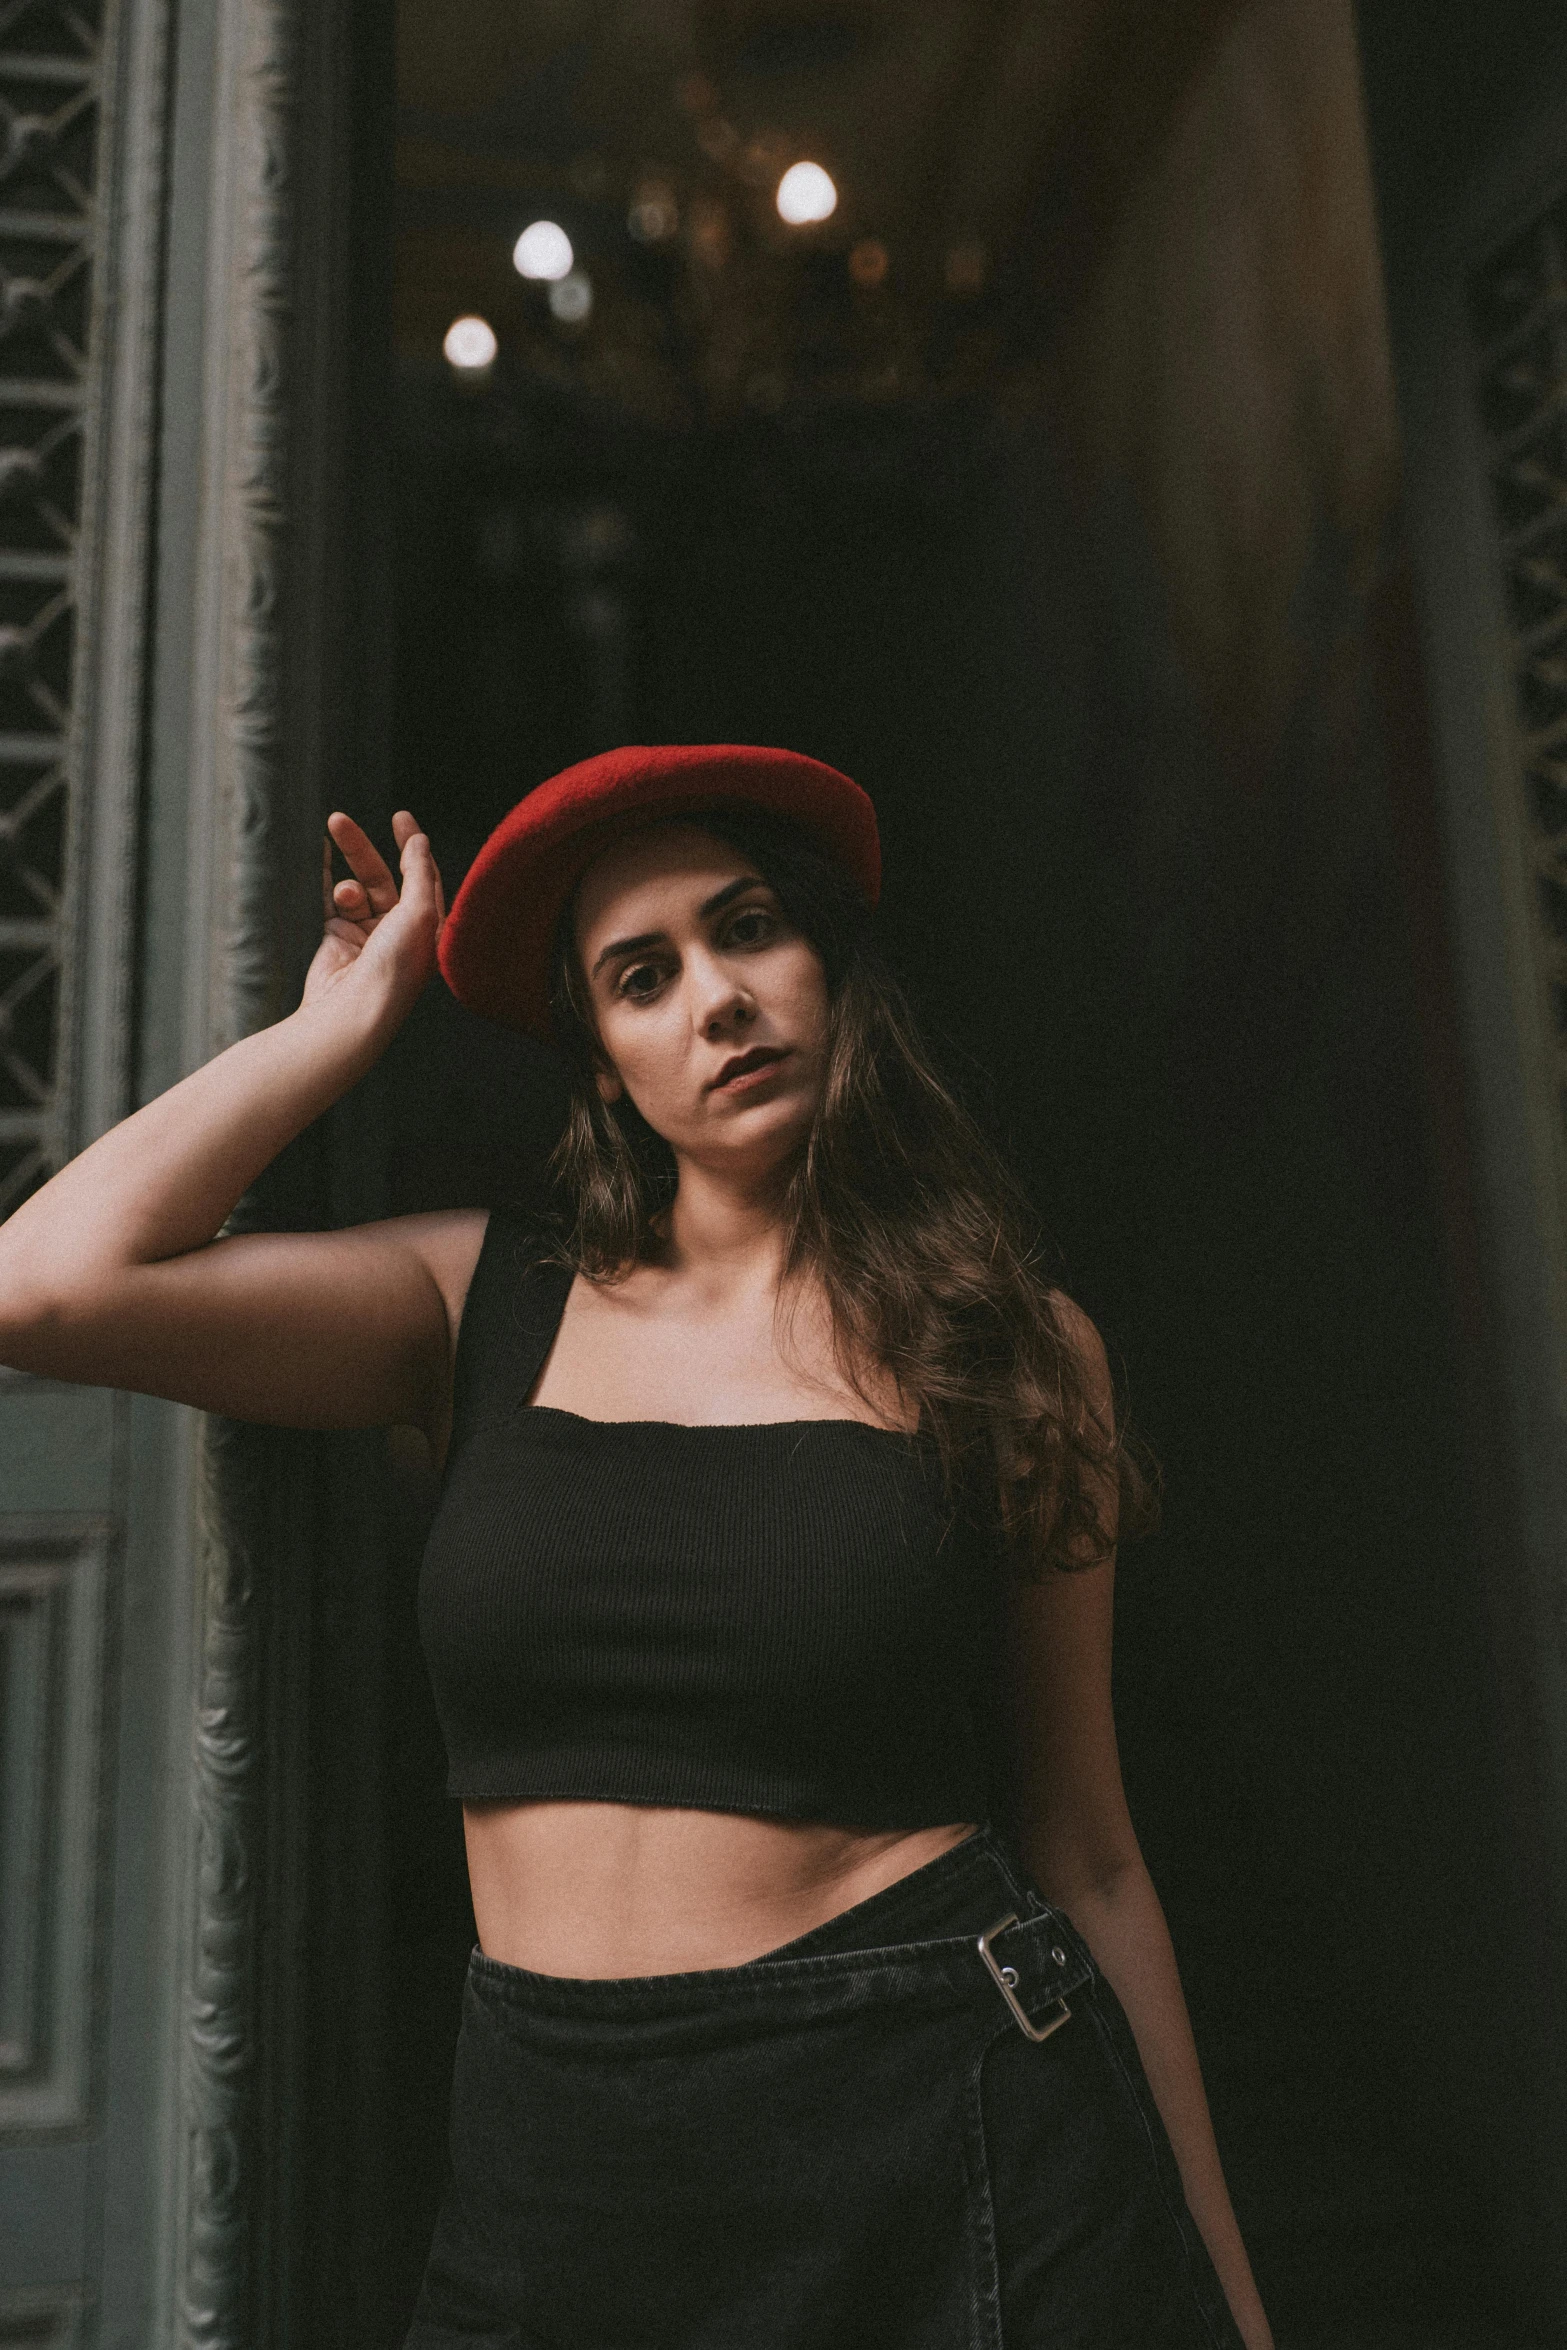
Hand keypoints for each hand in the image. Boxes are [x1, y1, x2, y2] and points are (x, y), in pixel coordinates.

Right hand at [301, 809, 445, 1022]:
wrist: (353, 1010)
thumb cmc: (394, 967)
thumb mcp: (418, 913)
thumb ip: (418, 873)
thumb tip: (419, 840)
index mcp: (430, 928)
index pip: (424, 877)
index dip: (413, 846)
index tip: (399, 817)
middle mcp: (401, 932)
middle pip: (383, 878)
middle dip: (361, 850)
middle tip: (338, 820)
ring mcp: (368, 936)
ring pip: (356, 891)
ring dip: (347, 883)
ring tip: (344, 895)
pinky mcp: (338, 941)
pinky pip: (330, 901)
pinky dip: (325, 881)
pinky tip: (320, 858)